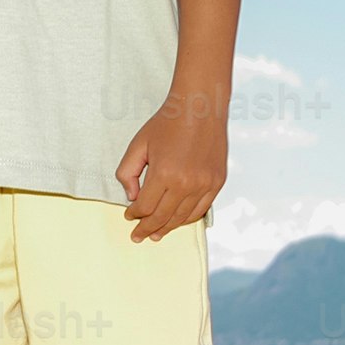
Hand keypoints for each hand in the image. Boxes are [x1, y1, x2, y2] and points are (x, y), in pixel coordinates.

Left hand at [114, 97, 225, 244]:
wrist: (200, 108)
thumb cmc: (166, 124)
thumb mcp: (138, 145)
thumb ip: (127, 173)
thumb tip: (133, 197)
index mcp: (164, 174)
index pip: (145, 207)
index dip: (134, 214)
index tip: (128, 216)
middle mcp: (186, 183)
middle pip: (163, 217)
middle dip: (148, 228)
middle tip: (138, 236)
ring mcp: (205, 185)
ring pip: (182, 218)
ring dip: (167, 228)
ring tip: (156, 234)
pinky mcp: (217, 183)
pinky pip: (201, 210)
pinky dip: (187, 219)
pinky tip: (177, 221)